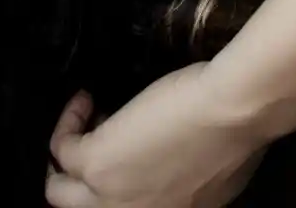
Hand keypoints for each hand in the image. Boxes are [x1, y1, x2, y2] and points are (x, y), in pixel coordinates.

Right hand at [45, 66, 267, 207]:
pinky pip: (63, 147)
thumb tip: (173, 167)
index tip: (129, 145)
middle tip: (94, 136)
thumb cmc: (235, 132)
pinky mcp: (95, 163)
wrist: (230, 112)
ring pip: (60, 191)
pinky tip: (86, 99)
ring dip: (66, 154)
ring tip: (85, 117)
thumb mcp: (214, 175)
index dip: (121, 177)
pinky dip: (69, 121)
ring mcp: (109, 198)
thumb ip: (186, 183)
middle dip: (82, 177)